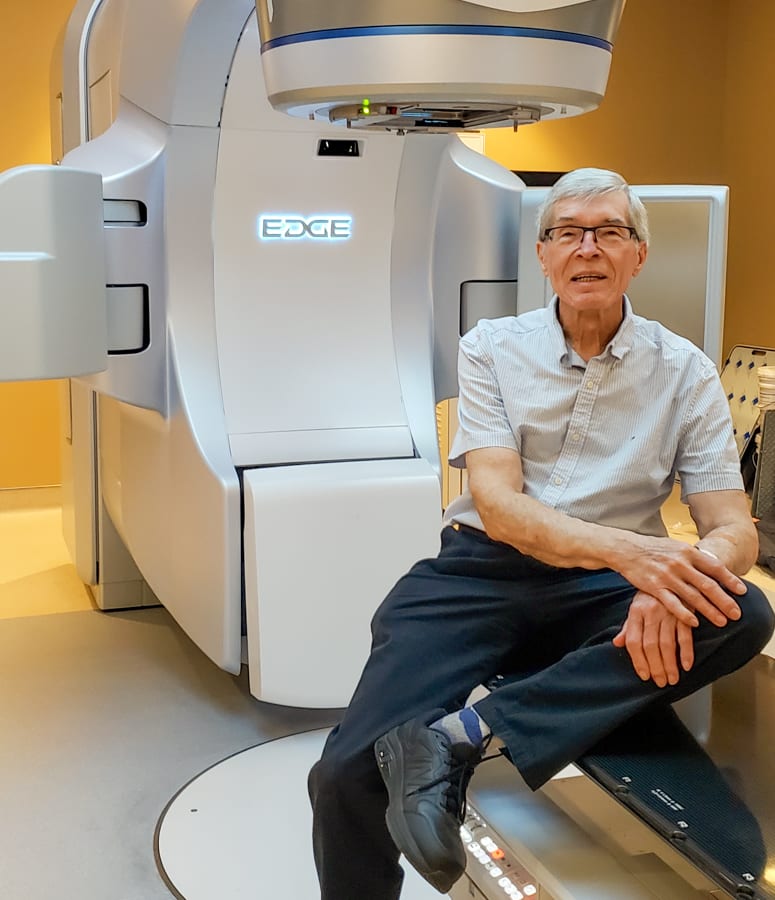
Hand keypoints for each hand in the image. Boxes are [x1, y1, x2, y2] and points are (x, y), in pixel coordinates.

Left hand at [613, 591, 694, 686]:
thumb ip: (628, 627)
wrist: (673, 571)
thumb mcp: (637, 606)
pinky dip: (686, 652)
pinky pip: (685, 635)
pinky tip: (686, 665)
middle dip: (656, 667)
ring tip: (673, 679)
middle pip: (650, 645)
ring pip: (667, 644)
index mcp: (636, 611)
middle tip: (660, 682)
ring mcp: (668, 612)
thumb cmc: (652, 593)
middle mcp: (651, 612)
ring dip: (670, 665)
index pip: (634, 641)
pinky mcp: (685, 612)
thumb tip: (616, 643)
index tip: (644, 676)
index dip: (638, 661)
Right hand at [617, 537, 744, 627]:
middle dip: (724, 600)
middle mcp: (679, 564)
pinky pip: (672, 603)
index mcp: (687, 552)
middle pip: (707, 585)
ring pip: (693, 596)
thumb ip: (693, 557)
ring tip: (722, 621)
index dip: (729, 580)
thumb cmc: (653, 548)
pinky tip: (694, 622)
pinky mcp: (654, 587)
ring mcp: (667, 576)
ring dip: (709, 610)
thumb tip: (714, 567)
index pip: (714, 567)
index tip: (742, 591)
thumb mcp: (675, 547)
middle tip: (736, 613)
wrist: (626, 548)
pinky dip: (684, 613)